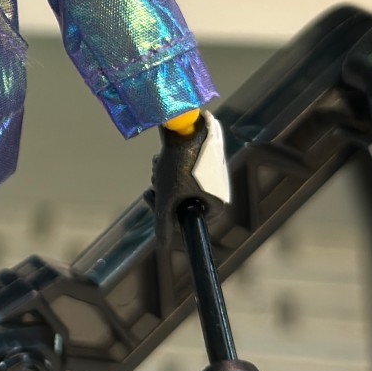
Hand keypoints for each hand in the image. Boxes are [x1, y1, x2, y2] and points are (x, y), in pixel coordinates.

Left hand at [149, 109, 229, 233]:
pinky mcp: (199, 156)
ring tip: (158, 170)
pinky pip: (180, 170)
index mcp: (218, 201)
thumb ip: (163, 223)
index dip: (173, 217)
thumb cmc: (177, 163)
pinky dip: (168, 168)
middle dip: (165, 196)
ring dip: (163, 181)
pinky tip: (160, 159)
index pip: (192, 221)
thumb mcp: (166, 197)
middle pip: (182, 203)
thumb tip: (161, 246)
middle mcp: (218, 186)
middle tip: (153, 191)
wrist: (181, 124)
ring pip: (178, 185)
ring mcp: (208, 171)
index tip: (160, 208)